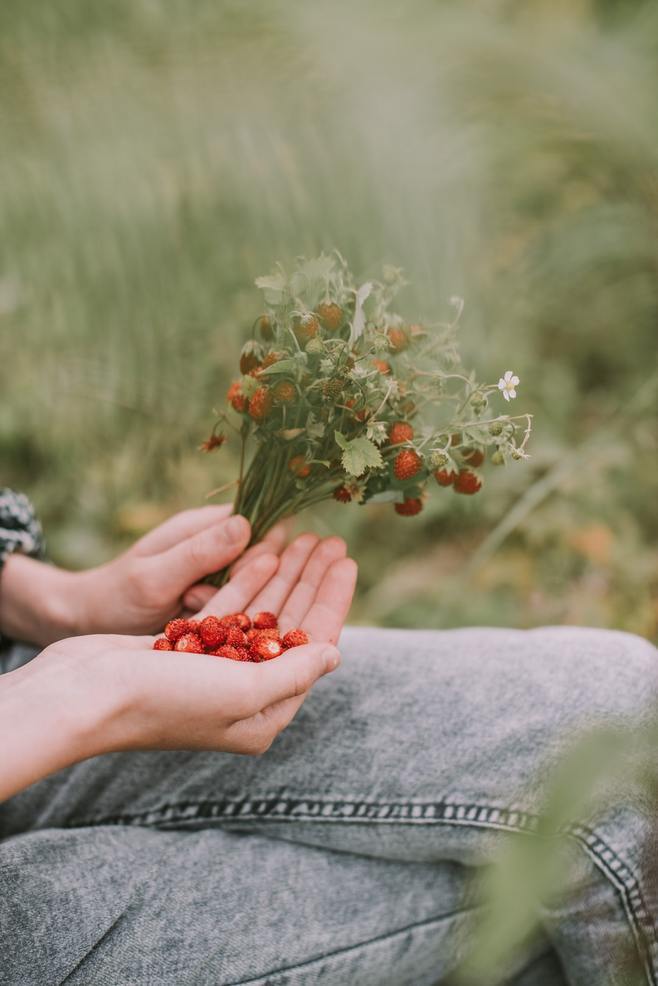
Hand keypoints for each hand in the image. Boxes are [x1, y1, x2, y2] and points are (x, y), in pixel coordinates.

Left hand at [0, 506, 284, 644]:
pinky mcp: (214, 597)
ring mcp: (215, 572)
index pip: (258, 523)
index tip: (241, 573)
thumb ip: (199, 553)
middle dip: (245, 580)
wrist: (91, 623)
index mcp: (202, 525)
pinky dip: (223, 615)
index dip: (263, 548)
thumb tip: (247, 524)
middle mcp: (214, 544)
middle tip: (198, 594)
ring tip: (189, 604)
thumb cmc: (117, 597)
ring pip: (252, 584)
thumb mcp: (155, 577)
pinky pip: (237, 604)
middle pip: (261, 555)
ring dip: (233, 601)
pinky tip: (195, 619)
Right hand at [0, 533, 355, 799]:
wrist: (82, 694)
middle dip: (311, 583)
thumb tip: (333, 655)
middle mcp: (241, 695)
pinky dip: (247, 582)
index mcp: (261, 716)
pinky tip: (267, 553)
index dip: (331, 603)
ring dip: (283, 575)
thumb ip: (292, 674)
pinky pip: (227, 609)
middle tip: (331, 541)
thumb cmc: (163, 700)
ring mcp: (212, 669)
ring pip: (260, 613)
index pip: (311, 650)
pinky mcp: (185, 646)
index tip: (346, 563)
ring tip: (306, 538)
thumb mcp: (241, 692)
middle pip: (289, 627)